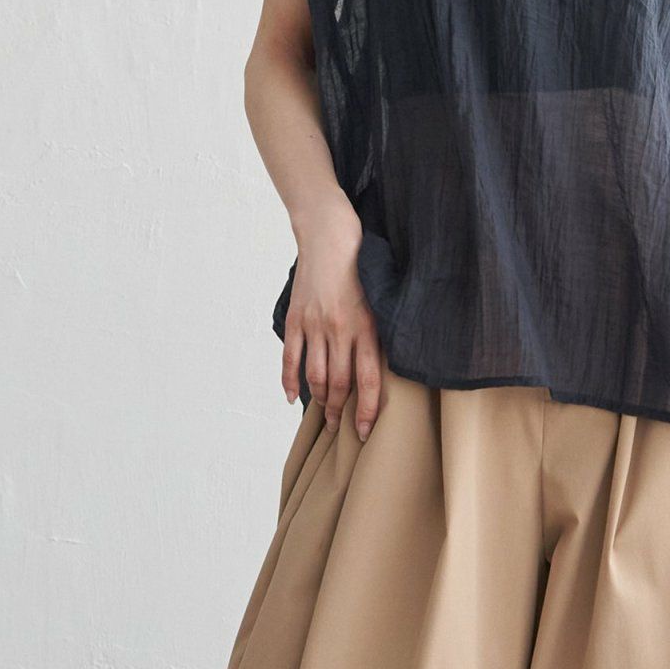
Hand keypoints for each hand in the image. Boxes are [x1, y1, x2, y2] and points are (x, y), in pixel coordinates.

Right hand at [281, 204, 384, 438]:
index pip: (367, 381)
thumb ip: (378, 335)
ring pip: (316, 376)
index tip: (363, 432)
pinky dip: (289, 381)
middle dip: (340, 412)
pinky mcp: (296, 319)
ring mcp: (315, 325)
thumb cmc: (362, 268)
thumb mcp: (380, 302)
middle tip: (341, 428)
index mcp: (366, 328)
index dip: (365, 411)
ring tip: (325, 414)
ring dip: (320, 400)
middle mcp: (340, 330)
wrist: (330, 236)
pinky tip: (292, 397)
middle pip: (339, 384)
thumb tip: (380, 370)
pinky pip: (291, 358)